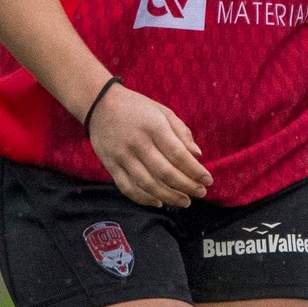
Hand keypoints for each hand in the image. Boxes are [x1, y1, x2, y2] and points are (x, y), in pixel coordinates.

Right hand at [86, 84, 210, 208]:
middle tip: (201, 193)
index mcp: (154, 127)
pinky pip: (127, 188)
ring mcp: (122, 156)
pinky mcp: (111, 165)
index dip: (195, 171)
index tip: (208, 180)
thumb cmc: (136, 107)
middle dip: (186, 186)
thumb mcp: (163, 111)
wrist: (99, 104)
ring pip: (147, 184)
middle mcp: (138, 143)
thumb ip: (182, 132)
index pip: (178, 154)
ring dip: (169, 196)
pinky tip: (158, 202)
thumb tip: (197, 155)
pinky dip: (143, 199)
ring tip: (185, 201)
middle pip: (165, 172)